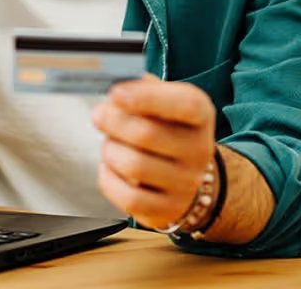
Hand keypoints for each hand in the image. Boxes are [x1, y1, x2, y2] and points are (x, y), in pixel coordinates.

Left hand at [92, 74, 217, 230]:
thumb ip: (142, 90)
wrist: (187, 174)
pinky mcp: (169, 210)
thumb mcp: (164, 101)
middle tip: (99, 115)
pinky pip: (129, 198)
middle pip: (147, 134)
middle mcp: (200, 149)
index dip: (147, 98)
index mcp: (201, 114)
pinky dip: (109, 179)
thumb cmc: (166, 128)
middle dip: (113, 122)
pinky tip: (110, 167)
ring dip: (110, 150)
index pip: (184, 105)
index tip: (115, 93)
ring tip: (110, 144)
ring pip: (134, 166)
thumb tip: (117, 94)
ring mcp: (187, 183)